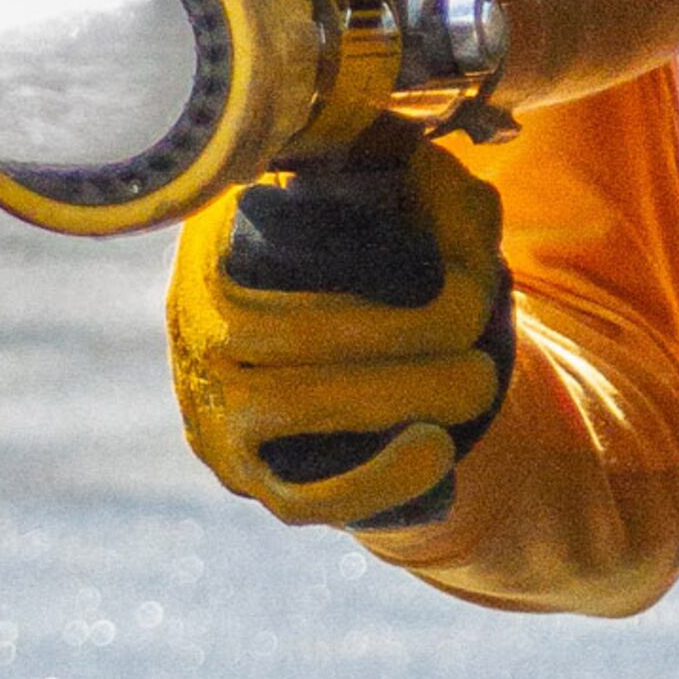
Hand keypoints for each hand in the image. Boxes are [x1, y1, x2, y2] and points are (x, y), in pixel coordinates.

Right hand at [165, 136, 511, 526]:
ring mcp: (217, 406)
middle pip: (292, 328)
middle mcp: (202, 322)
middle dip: (404, 326)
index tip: (437, 256)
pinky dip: (374, 478)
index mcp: (225, 238)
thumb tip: (445, 183)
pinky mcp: (249, 476)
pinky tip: (435, 450)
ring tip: (477, 380)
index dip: (360, 251)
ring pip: (296, 404)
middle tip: (477, 314)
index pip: (274, 238)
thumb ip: (429, 186)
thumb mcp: (394, 203)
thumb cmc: (369, 256)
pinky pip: (303, 494)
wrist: (331, 350)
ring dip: (399, 391)